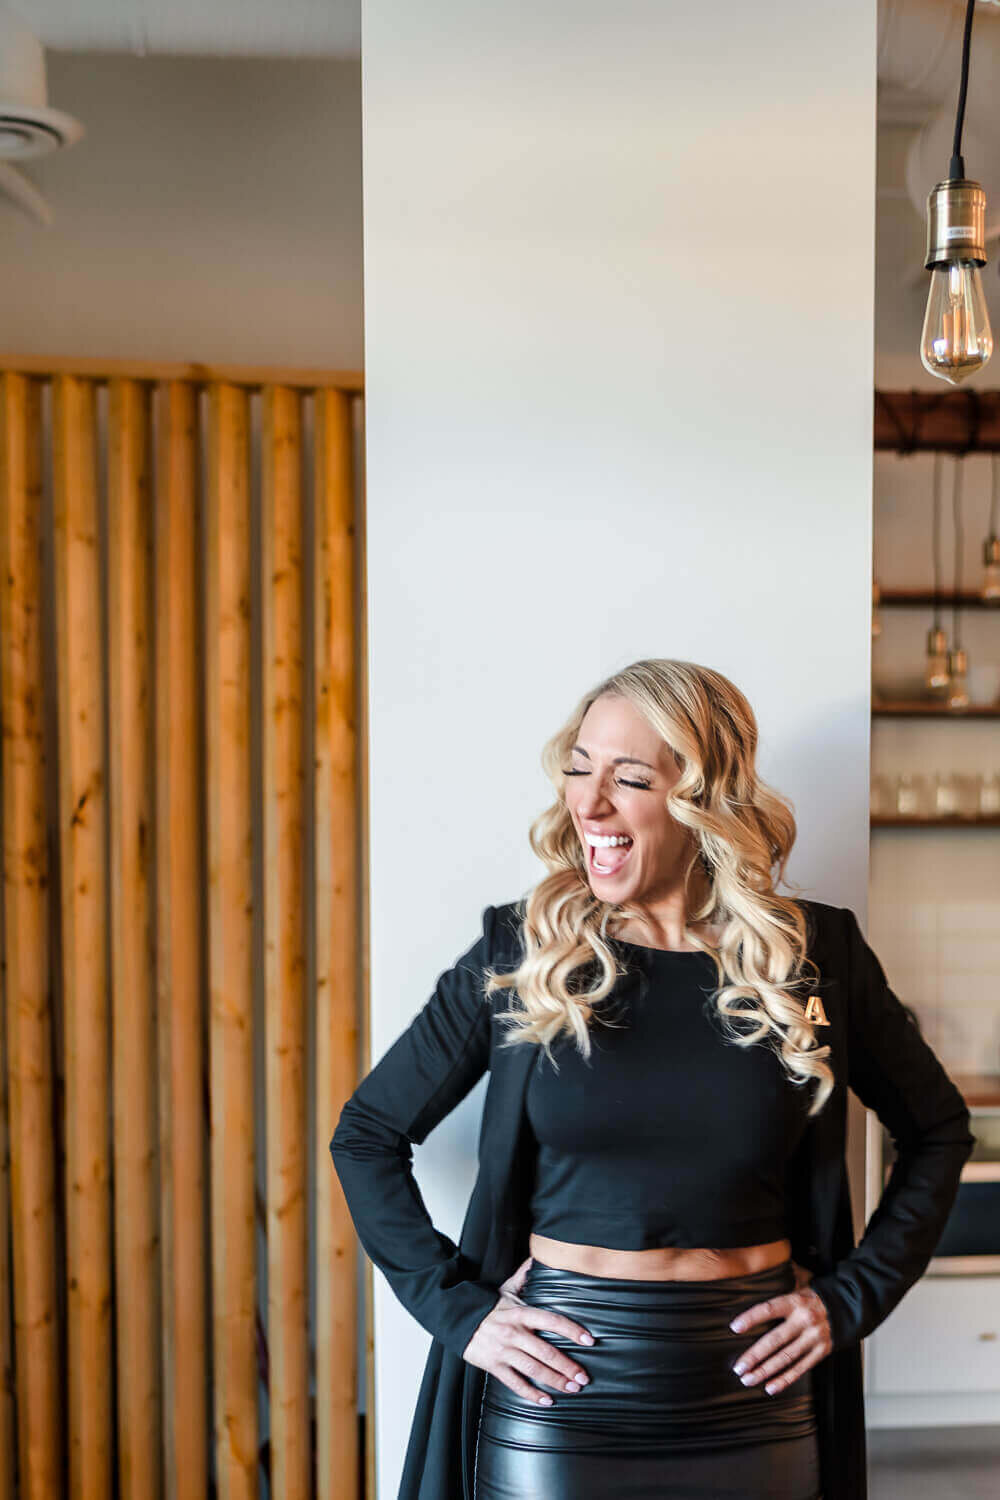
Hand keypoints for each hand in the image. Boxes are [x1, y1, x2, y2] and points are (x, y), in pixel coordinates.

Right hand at [461, 1256, 595, 1405]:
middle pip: (546, 1351)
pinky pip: (515, 1383)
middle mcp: (514, 1332)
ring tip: (572, 1388)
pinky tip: (546, 1401)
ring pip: (534, 1369)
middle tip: (584, 1377)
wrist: (458, 1319)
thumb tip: (537, 1257)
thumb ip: (524, 1276)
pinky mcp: (493, 1365)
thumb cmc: (487, 1306)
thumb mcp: (506, 1289)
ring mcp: (503, 1350)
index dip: (572, 1330)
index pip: (552, 1321)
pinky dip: (531, 1394)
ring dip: (555, 1381)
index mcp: (520, 1313)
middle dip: (567, 1366)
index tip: (588, 1340)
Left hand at [728, 1260, 832, 1395]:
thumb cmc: (812, 1297)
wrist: (845, 1307)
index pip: (769, 1309)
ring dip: (765, 1371)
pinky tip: (770, 1387)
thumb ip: (777, 1287)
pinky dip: (784, 1380)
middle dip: (755, 1356)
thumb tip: (751, 1281)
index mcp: (795, 1302)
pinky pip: (800, 1369)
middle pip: (775, 1340)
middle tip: (738, 1367)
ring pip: (786, 1358)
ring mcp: (814, 1338)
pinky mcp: (821, 1352)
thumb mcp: (796, 1285)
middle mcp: (804, 1320)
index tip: (734, 1328)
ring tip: (748, 1379)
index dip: (751, 1318)